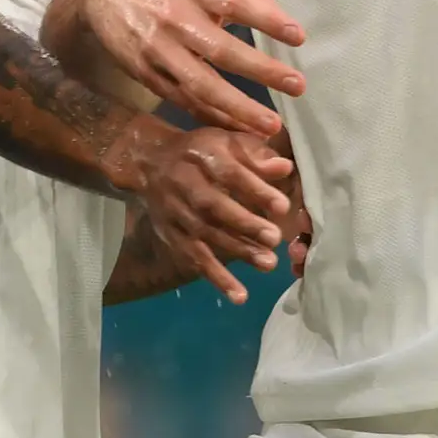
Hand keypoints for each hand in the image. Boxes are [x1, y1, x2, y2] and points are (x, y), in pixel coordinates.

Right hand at [72, 0, 305, 133]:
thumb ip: (236, 0)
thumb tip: (284, 27)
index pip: (235, 2)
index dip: (267, 19)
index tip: (298, 36)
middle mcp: (174, 18)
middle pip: (221, 50)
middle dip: (261, 71)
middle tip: (297, 86)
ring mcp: (158, 49)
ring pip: (201, 84)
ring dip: (239, 108)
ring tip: (270, 125)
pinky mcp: (146, 73)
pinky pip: (184, 100)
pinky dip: (213, 116)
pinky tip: (238, 128)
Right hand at [126, 123, 306, 304]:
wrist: (152, 162)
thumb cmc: (202, 152)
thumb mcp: (227, 142)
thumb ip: (256, 155)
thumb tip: (285, 168)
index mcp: (202, 155)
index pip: (230, 173)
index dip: (255, 190)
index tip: (282, 206)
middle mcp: (184, 184)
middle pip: (214, 206)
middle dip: (245, 224)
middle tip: (274, 238)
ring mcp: (175, 213)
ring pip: (205, 235)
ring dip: (237, 251)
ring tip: (268, 264)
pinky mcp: (171, 236)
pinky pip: (194, 259)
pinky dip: (216, 278)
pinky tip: (239, 295)